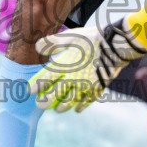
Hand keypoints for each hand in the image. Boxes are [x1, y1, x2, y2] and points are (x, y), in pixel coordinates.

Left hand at [32, 18, 146, 112]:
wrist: (116, 45)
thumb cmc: (92, 38)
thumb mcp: (70, 36)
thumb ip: (52, 43)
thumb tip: (37, 47)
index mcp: (65, 66)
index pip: (46, 80)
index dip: (37, 87)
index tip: (31, 91)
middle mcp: (74, 78)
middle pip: (56, 95)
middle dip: (46, 102)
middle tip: (40, 105)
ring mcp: (86, 85)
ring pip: (71, 101)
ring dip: (63, 107)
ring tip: (57, 110)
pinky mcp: (98, 88)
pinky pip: (87, 101)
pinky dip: (81, 106)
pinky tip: (77, 109)